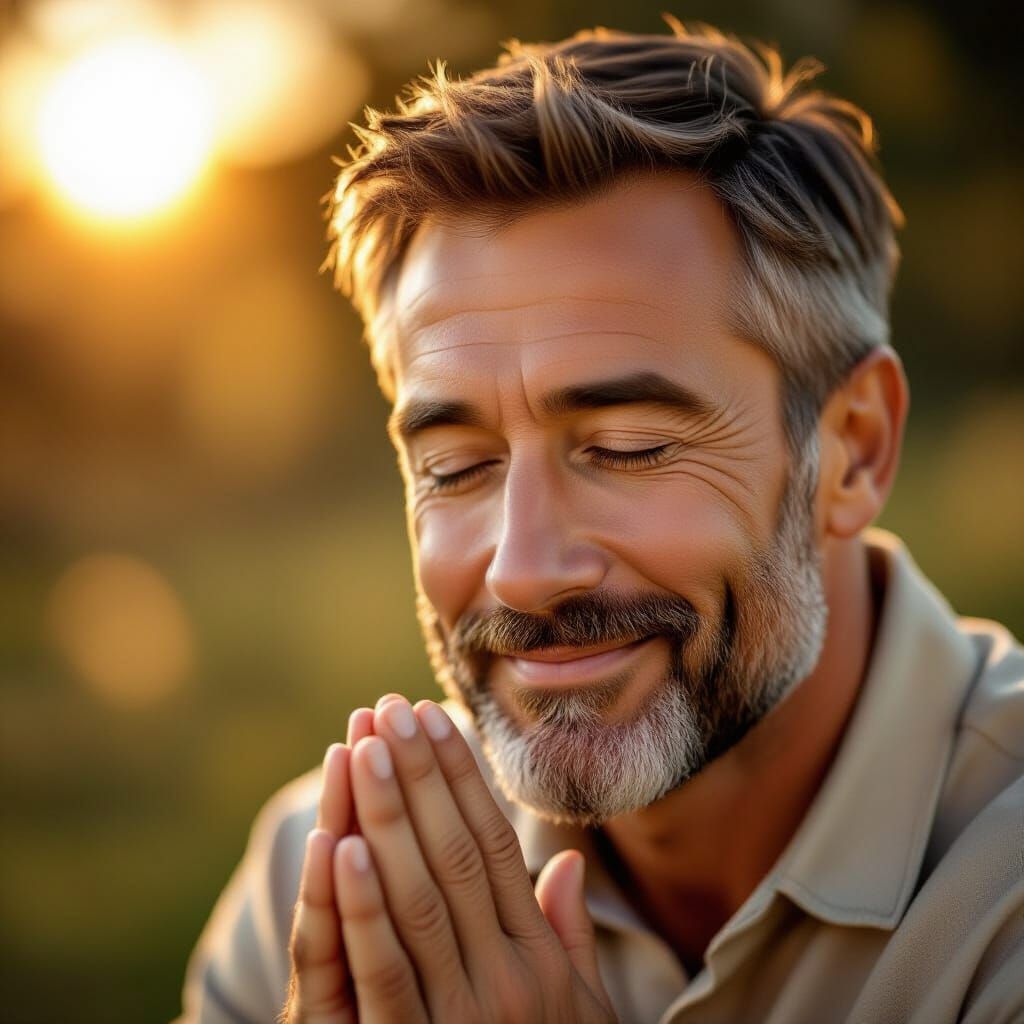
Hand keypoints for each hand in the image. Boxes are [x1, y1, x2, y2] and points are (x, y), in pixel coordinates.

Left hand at [286, 695, 617, 1022]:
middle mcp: (509, 979)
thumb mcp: (577, 1016)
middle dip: (420, 776)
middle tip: (388, 709)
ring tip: (366, 745)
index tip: (435, 721)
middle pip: (455, 854)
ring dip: (389, 815)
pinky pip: (386, 970)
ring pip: (419, 896)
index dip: (462, 780)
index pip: (495, 845)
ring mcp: (464, 1018)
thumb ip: (566, 940)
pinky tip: (344, 844)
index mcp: (540, 959)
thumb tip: (562, 864)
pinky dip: (363, 905)